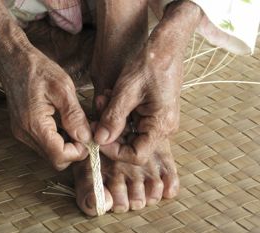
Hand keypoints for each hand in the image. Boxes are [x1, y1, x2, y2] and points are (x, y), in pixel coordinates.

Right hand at [0, 46, 91, 169]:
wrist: (13, 59)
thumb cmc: (38, 69)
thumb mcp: (63, 88)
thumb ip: (74, 116)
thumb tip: (86, 138)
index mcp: (34, 124)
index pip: (59, 156)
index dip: (78, 152)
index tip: (89, 137)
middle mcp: (25, 133)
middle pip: (55, 159)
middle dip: (74, 151)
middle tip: (84, 131)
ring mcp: (22, 132)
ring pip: (50, 153)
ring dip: (66, 145)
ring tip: (75, 124)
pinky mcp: (23, 129)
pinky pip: (44, 144)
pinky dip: (58, 139)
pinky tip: (64, 122)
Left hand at [94, 0, 201, 164]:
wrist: (165, 47)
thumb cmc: (149, 66)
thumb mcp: (126, 93)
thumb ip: (113, 119)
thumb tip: (99, 140)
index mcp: (161, 126)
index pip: (136, 155)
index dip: (114, 151)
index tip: (98, 137)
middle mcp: (163, 128)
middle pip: (131, 143)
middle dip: (109, 129)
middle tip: (96, 111)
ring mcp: (158, 120)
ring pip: (129, 130)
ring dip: (112, 117)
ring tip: (103, 98)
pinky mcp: (153, 112)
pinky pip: (132, 119)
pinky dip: (119, 111)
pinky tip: (110, 96)